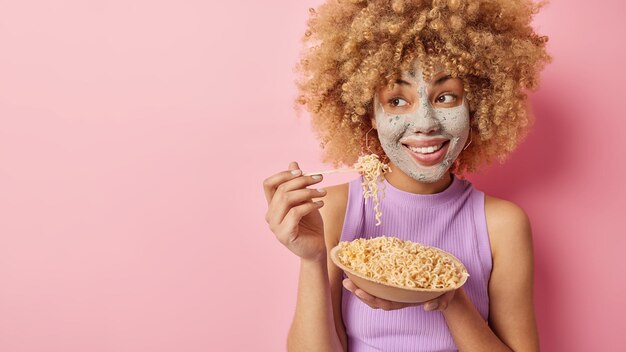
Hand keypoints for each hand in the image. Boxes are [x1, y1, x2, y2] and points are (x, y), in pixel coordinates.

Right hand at [263, 161, 326, 261]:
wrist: (316, 249)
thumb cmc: (311, 225)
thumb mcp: (305, 200)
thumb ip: (298, 184)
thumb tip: (293, 162)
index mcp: (272, 206)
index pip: (268, 184)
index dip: (283, 174)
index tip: (301, 171)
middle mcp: (270, 215)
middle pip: (281, 189)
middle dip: (302, 180)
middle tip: (319, 178)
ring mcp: (275, 226)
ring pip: (287, 199)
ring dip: (308, 192)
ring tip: (323, 192)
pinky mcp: (285, 234)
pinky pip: (295, 213)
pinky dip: (310, 205)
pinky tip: (321, 204)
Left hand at [342, 278, 456, 311]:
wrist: (450, 282)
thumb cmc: (446, 290)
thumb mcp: (447, 296)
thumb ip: (441, 302)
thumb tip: (428, 307)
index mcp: (405, 299)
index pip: (385, 303)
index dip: (372, 299)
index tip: (359, 292)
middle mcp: (398, 294)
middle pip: (375, 296)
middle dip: (360, 291)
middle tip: (346, 283)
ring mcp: (396, 285)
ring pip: (375, 287)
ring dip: (360, 281)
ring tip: (347, 272)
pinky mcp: (397, 274)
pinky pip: (380, 275)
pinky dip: (369, 270)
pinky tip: (360, 261)